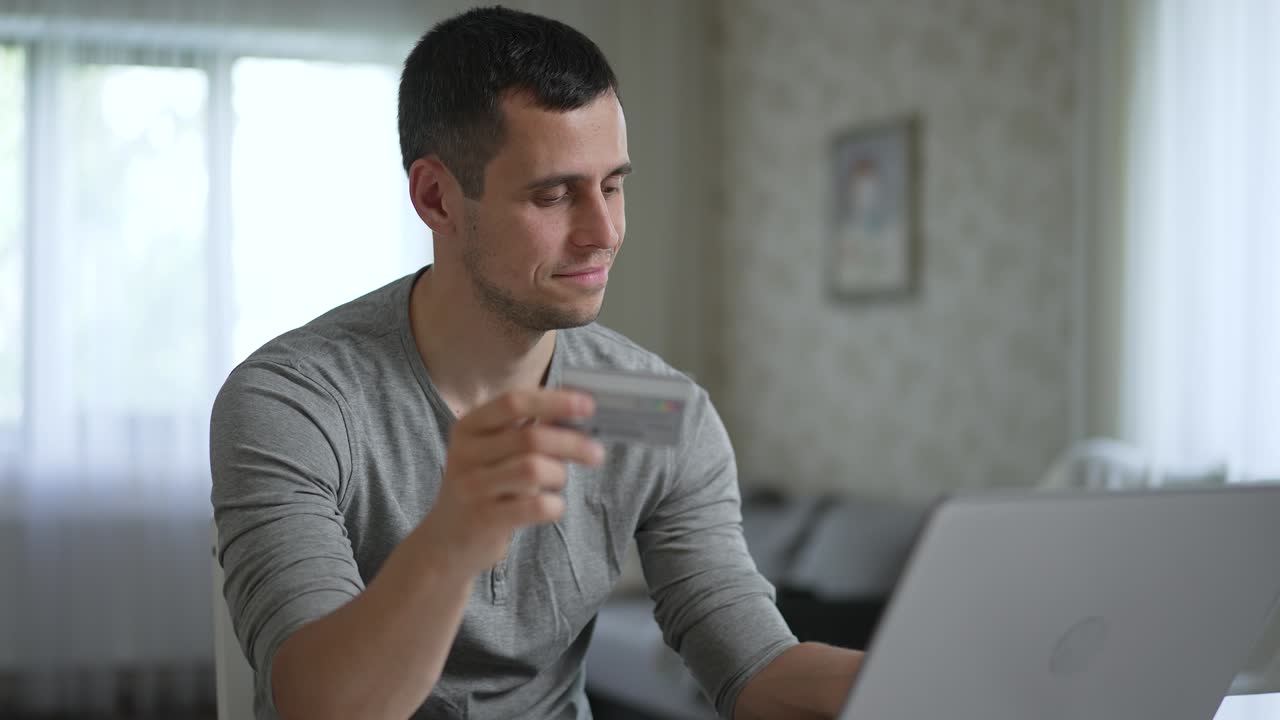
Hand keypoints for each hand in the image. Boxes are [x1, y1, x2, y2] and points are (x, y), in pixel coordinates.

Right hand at [419, 389, 603, 576]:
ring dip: (559, 475)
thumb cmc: (482, 488)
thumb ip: (525, 431)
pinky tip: (552, 507)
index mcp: (468, 427)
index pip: (514, 402)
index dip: (554, 401)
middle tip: (596, 454)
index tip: (588, 405)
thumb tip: (576, 410)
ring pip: (534, 469)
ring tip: (558, 483)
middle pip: (530, 437)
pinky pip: (535, 506)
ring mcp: (471, 487)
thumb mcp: (493, 453)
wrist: (446, 542)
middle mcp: (464, 453)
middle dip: (572, 444)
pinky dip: (554, 505)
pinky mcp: (483, 519)